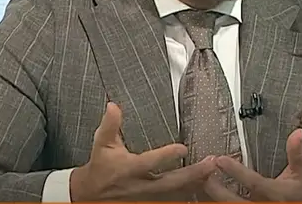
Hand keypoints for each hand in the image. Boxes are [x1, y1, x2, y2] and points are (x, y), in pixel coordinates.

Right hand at [69, 102, 216, 200]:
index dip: (167, 155)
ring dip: (195, 185)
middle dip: (192, 174)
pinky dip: (187, 195)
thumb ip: (110, 124)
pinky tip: (201, 189)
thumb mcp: (102, 143)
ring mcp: (147, 198)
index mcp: (130, 168)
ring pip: (175, 194)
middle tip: (210, 164)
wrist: (89, 195)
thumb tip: (113, 106)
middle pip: (170, 182)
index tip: (183, 147)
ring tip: (213, 175)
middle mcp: (141, 186)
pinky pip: (172, 201)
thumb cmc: (99, 167)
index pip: (151, 162)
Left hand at [204, 128, 301, 201]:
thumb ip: (296, 153)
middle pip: (233, 201)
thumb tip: (297, 133)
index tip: (220, 159)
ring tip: (198, 183)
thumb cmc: (300, 195)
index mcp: (273, 193)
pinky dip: (214, 201)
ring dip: (212, 197)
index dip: (236, 172)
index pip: (252, 183)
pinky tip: (203, 195)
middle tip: (202, 173)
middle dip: (215, 189)